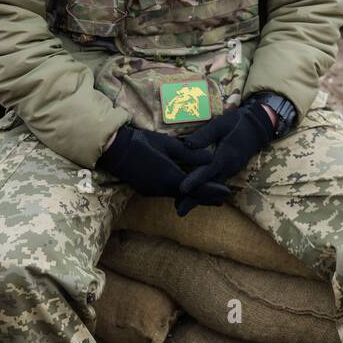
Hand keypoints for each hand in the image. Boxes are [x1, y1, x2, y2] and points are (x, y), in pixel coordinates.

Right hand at [97, 124, 231, 205]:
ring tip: (210, 196)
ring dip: (193, 196)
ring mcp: (153, 191)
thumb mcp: (168, 144)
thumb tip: (211, 158)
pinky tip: (187, 191)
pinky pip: (168, 193)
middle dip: (206, 197)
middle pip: (189, 195)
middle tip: (223, 200)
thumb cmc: (142, 142)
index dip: (212, 190)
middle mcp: (162, 188)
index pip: (196, 187)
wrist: (115, 150)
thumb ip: (190, 153)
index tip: (227, 193)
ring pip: (178, 195)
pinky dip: (181, 193)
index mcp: (169, 176)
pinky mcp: (147, 190)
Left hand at [174, 98, 276, 215]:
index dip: (195, 180)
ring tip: (181, 208)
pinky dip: (205, 193)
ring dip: (199, 198)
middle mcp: (228, 167)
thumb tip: (186, 144)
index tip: (181, 190)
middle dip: (195, 199)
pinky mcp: (229, 171)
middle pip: (210, 187)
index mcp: (226, 155)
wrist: (257, 128)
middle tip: (178, 211)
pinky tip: (194, 198)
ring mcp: (230, 171)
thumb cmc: (236, 123)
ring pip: (213, 188)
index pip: (208, 170)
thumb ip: (204, 134)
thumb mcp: (221, 123)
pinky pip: (216, 185)